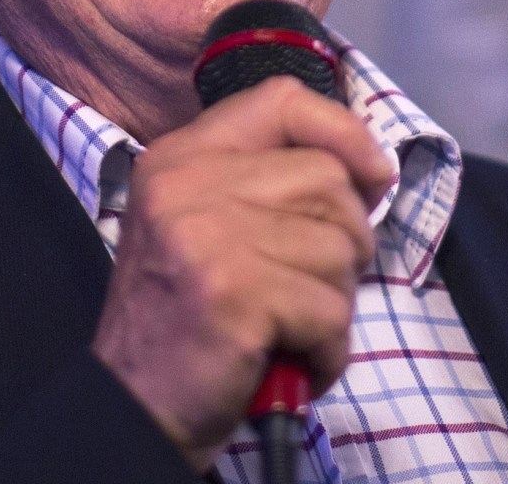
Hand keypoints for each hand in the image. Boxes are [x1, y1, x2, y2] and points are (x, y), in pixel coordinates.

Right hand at [92, 78, 393, 467]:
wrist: (135, 407)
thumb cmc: (185, 320)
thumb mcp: (204, 226)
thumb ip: (268, 185)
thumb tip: (372, 168)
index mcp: (180, 157)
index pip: (282, 100)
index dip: (344, 131)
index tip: (372, 176)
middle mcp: (186, 184)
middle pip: (328, 179)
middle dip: (344, 242)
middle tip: (306, 288)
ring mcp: (207, 236)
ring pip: (339, 248)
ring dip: (334, 303)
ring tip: (289, 328)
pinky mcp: (233, 293)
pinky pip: (332, 311)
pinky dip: (328, 350)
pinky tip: (291, 360)